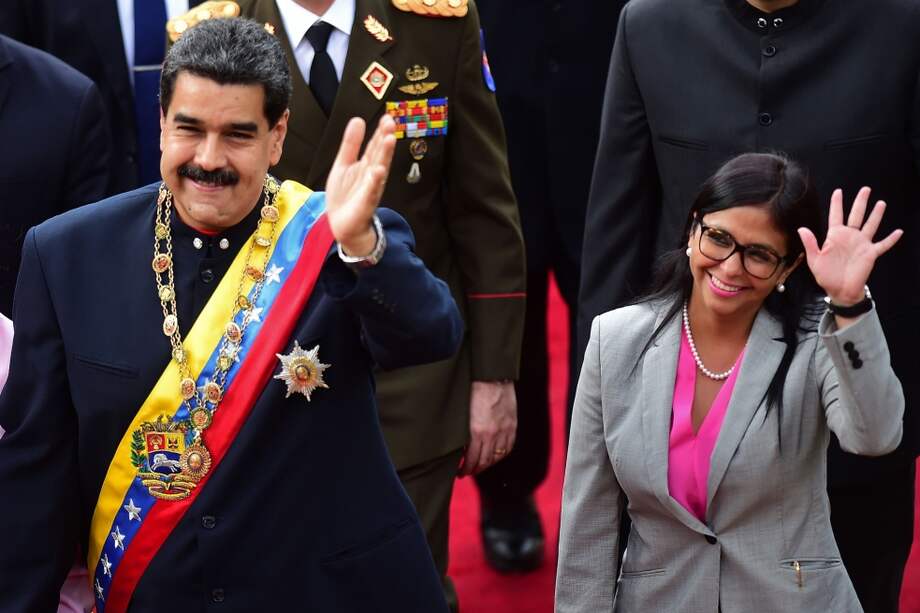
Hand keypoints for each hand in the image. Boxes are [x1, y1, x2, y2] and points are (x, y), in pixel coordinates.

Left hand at [325, 115, 396, 255]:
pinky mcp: (365, 203)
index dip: (380, 131)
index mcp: (367, 165)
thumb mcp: (343, 164)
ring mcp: (370, 189)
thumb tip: (358, 119)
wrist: (342, 224)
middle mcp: (372, 175)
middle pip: (379, 154)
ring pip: (378, 169)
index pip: (375, 145)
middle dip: (385, 139)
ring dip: (384, 155)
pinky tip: (378, 171)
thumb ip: (351, 144)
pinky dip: (374, 181)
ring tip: (389, 140)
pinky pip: (371, 191)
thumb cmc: (345, 195)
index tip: (387, 117)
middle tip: (390, 122)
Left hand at [458, 381, 516, 475]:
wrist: (492, 377)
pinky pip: (509, 447)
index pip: (471, 460)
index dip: (465, 470)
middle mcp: (492, 434)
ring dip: (488, 464)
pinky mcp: (512, 425)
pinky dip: (502, 455)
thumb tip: (460, 448)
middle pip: (485, 461)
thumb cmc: (474, 391)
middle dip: (475, 470)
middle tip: (468, 472)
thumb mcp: (463, 414)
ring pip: (498, 456)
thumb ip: (463, 433)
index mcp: (476, 432)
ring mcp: (504, 430)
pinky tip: (496, 456)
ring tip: (481, 466)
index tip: (460, 473)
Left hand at [798, 187, 902, 304]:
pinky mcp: (870, 254)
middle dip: (861, 202)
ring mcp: (861, 244)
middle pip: (856, 215)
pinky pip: (883, 245)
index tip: (838, 191)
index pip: (836, 215)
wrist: (839, 291)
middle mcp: (849, 237)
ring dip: (876, 214)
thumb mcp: (814, 260)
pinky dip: (891, 239)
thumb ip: (810, 243)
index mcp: (835, 236)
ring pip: (870, 225)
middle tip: (866, 189)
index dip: (837, 203)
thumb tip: (801, 229)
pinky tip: (898, 231)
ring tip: (881, 203)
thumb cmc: (826, 276)